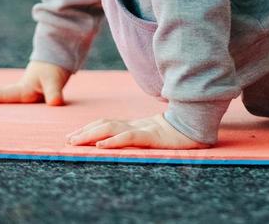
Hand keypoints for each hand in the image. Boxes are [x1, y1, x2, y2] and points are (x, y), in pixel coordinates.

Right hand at [0, 61, 70, 105]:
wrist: (56, 57)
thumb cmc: (55, 70)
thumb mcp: (55, 80)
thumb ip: (54, 92)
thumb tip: (55, 103)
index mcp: (23, 89)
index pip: (2, 95)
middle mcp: (18, 89)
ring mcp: (19, 90)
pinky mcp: (23, 92)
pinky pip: (6, 97)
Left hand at [66, 113, 210, 149]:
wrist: (201, 124)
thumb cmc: (182, 132)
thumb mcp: (158, 135)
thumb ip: (145, 135)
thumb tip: (129, 139)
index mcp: (137, 125)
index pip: (109, 124)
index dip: (91, 128)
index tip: (74, 135)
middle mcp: (136, 125)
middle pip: (105, 125)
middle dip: (84, 132)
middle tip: (67, 139)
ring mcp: (143, 129)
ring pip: (111, 130)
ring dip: (91, 135)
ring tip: (75, 141)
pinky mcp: (151, 135)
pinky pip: (128, 138)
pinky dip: (113, 141)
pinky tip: (100, 146)